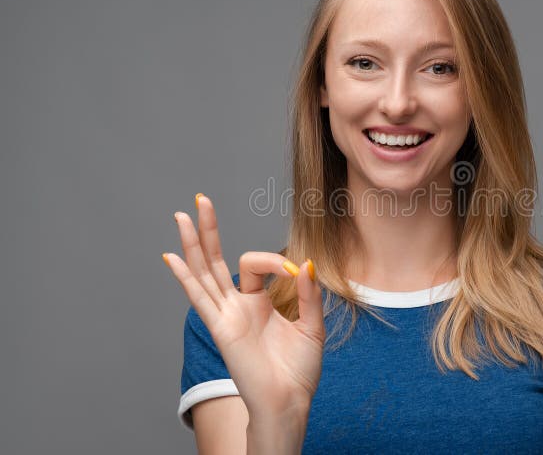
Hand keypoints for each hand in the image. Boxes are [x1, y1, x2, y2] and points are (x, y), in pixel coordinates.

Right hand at [163, 193, 324, 415]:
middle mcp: (238, 305)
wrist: (289, 401)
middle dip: (209, 229)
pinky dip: (185, 277)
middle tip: (201, 199)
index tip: (300, 274)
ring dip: (193, 243)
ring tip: (182, 215)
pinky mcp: (221, 327)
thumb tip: (307, 264)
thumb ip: (309, 295)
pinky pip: (200, 297)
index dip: (279, 261)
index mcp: (259, 302)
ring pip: (203, 271)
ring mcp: (226, 314)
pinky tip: (171, 257)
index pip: (258, 264)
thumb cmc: (298, 370)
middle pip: (216, 259)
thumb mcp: (312, 325)